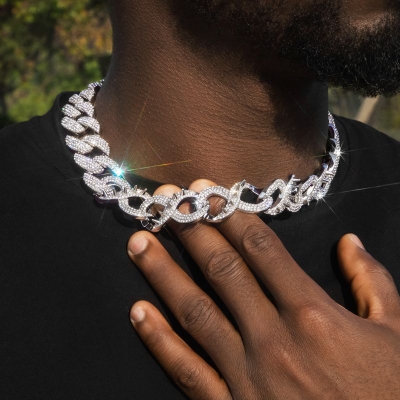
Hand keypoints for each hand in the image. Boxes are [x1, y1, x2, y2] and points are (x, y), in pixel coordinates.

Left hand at [127, 179, 399, 399]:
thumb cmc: (390, 396)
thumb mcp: (398, 335)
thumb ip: (373, 283)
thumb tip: (349, 242)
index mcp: (314, 315)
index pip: (261, 249)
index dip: (230, 214)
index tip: (206, 189)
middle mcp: (274, 338)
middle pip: (222, 270)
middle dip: (191, 230)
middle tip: (166, 199)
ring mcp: (246, 376)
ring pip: (196, 312)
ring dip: (163, 274)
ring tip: (138, 242)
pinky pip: (187, 371)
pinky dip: (159, 340)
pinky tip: (138, 312)